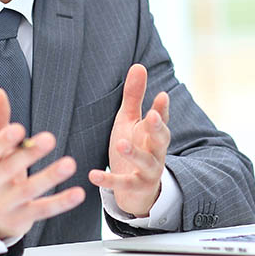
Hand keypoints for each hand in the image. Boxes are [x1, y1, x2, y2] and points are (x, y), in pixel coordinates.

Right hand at [0, 88, 84, 240]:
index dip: (3, 141)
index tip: (19, 129)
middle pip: (9, 169)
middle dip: (29, 155)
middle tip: (50, 138)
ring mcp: (7, 203)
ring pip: (29, 190)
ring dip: (49, 177)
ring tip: (70, 163)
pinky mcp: (23, 218)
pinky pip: (43, 210)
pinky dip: (61, 202)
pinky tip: (79, 193)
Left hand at [88, 64, 169, 216]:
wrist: (137, 190)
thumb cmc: (134, 147)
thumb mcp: (130, 121)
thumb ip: (134, 96)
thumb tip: (138, 65)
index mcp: (153, 133)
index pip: (161, 119)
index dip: (162, 108)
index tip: (162, 95)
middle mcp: (156, 151)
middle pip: (161, 139)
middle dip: (158, 128)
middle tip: (152, 117)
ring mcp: (148, 170)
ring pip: (146, 162)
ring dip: (134, 154)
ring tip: (122, 144)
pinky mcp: (135, 187)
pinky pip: (123, 184)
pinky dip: (109, 180)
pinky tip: (93, 174)